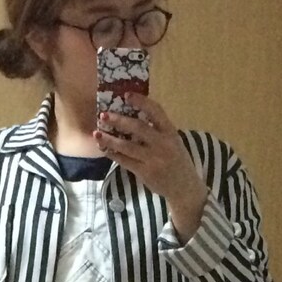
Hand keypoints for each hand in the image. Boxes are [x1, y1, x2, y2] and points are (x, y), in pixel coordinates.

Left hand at [94, 93, 205, 215]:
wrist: (184, 187)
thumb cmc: (177, 160)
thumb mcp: (173, 141)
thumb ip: (157, 130)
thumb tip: (133, 115)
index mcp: (170, 132)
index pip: (156, 111)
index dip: (141, 101)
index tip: (126, 94)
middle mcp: (163, 144)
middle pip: (138, 128)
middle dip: (119, 120)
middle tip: (104, 115)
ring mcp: (154, 159)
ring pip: (127, 146)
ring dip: (110, 139)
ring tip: (97, 133)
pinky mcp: (145, 172)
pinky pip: (125, 161)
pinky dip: (113, 154)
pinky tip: (105, 149)